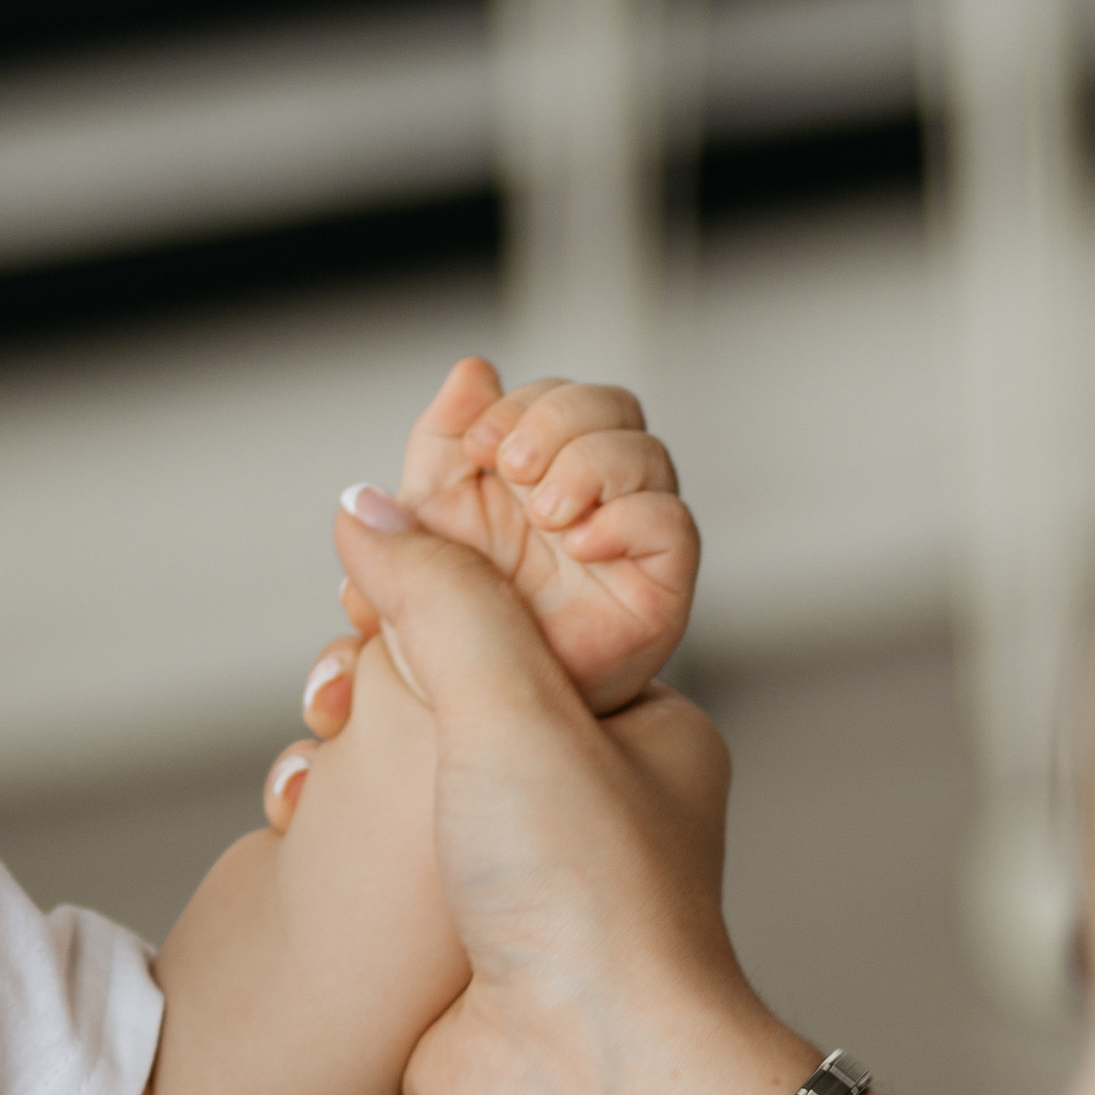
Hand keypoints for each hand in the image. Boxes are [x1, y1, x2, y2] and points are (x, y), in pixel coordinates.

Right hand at [276, 509, 798, 1094]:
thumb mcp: (512, 713)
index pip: (532, 608)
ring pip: (395, 763)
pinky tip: (304, 824)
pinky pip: (368, 844)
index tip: (375, 577)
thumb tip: (369, 507)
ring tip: (319, 763)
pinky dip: (327, 827)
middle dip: (373, 671)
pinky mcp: (453, 931)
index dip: (446, 578)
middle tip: (340, 687)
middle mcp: (585, 793)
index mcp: (641, 724)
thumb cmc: (594, 913)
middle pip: (447, 678)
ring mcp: (516, 866)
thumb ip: (437, 599)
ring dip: (339, 754)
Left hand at [378, 353, 697, 716]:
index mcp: (533, 475)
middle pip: (614, 406)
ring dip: (590, 463)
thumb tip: (472, 371)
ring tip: (547, 513)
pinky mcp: (658, 591)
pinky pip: (674, 526)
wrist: (457, 722)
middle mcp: (588, 500)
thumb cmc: (442, 632)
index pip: (558, 396)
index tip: (479, 444)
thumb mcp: (420, 521)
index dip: (524, 402)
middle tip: (514, 467)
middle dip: (560, 418)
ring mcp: (625, 543)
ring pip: (648, 453)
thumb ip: (440, 444)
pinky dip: (629, 517)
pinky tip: (582, 545)